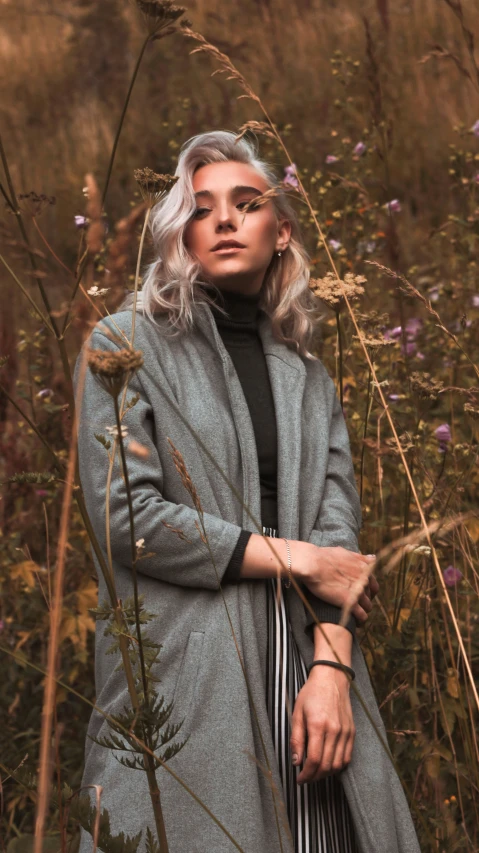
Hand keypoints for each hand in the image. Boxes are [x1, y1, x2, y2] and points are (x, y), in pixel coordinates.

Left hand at [290, 665, 354, 783]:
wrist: (331, 678)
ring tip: (316, 772)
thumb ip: (296, 739)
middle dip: (314, 777)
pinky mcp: (352, 732)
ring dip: (326, 774)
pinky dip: (338, 766)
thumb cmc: (311, 694)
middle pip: (327, 766)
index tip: (299, 779)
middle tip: (305, 778)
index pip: (314, 760)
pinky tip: (329, 764)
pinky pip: (347, 757)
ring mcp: (345, 732)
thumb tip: (296, 761)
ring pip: (338, 765)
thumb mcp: (297, 713)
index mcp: (318, 725)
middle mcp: (334, 730)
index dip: (306, 775)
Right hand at [292, 544, 376, 623]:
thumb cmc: (324, 557)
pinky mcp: (350, 602)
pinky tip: (355, 622)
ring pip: (368, 606)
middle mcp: (364, 580)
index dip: (368, 592)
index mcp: (363, 569)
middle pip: (370, 596)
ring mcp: (358, 591)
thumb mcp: (345, 553)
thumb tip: (373, 558)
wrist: (312, 564)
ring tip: (356, 616)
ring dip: (363, 611)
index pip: (373, 585)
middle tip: (357, 606)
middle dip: (365, 601)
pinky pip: (362, 615)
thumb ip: (360, 558)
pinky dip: (360, 620)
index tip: (362, 595)